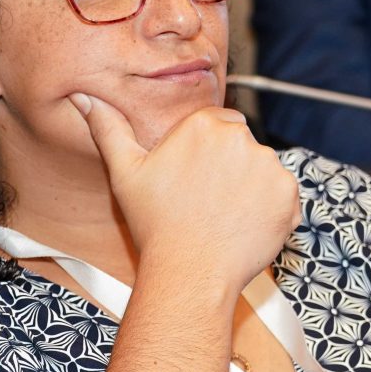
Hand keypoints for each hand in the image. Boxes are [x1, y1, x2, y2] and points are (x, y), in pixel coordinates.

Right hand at [76, 93, 295, 296]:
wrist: (191, 274)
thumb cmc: (156, 226)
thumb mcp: (125, 173)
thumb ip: (108, 129)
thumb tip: (82, 97)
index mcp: (203, 125)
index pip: (218, 122)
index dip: (207, 151)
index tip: (196, 178)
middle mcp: (240, 138)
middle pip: (241, 144)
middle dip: (229, 166)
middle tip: (207, 200)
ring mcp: (268, 166)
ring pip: (262, 169)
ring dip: (250, 186)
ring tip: (224, 216)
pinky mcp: (288, 194)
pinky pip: (281, 194)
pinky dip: (269, 209)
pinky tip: (243, 226)